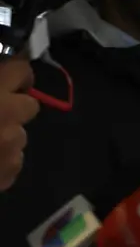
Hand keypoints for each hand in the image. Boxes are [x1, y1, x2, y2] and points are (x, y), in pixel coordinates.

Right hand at [0, 57, 36, 190]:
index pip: (21, 71)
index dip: (16, 73)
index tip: (9, 75)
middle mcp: (8, 119)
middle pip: (30, 106)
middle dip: (15, 105)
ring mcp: (10, 150)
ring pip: (20, 136)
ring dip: (5, 135)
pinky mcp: (8, 175)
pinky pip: (13, 161)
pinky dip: (0, 160)